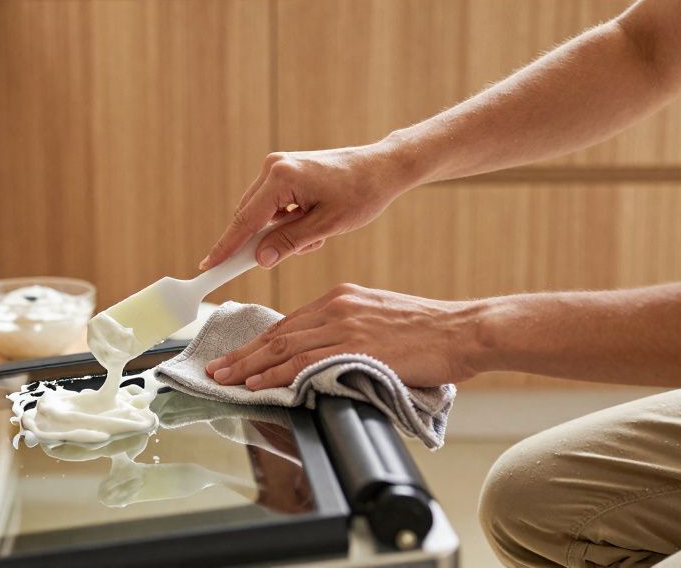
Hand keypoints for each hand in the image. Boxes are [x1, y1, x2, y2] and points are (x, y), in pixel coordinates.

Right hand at [199, 143, 416, 270]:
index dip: (226, 247)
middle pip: (249, 216)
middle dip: (265, 241)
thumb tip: (260, 259)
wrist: (384, 167)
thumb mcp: (326, 226)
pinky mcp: (287, 172)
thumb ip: (289, 242)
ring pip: (263, 213)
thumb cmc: (361, 194)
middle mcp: (274, 167)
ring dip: (282, 231)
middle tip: (290, 253)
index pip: (245, 220)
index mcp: (281, 177)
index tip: (208, 267)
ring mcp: (279, 167)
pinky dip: (289, 221)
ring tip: (318, 233)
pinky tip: (316, 222)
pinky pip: (274, 205)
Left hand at [204, 284, 481, 388]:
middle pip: (278, 333)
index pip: (289, 322)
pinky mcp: (356, 347)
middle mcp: (338, 306)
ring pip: (284, 346)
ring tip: (225, 379)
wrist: (463, 330)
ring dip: (249, 365)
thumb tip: (325, 354)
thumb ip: (349, 330)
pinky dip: (277, 373)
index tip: (239, 354)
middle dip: (243, 353)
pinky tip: (258, 383)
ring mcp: (345, 325)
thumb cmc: (430, 330)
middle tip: (216, 368)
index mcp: (342, 297)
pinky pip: (305, 362)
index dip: (259, 342)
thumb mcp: (380, 318)